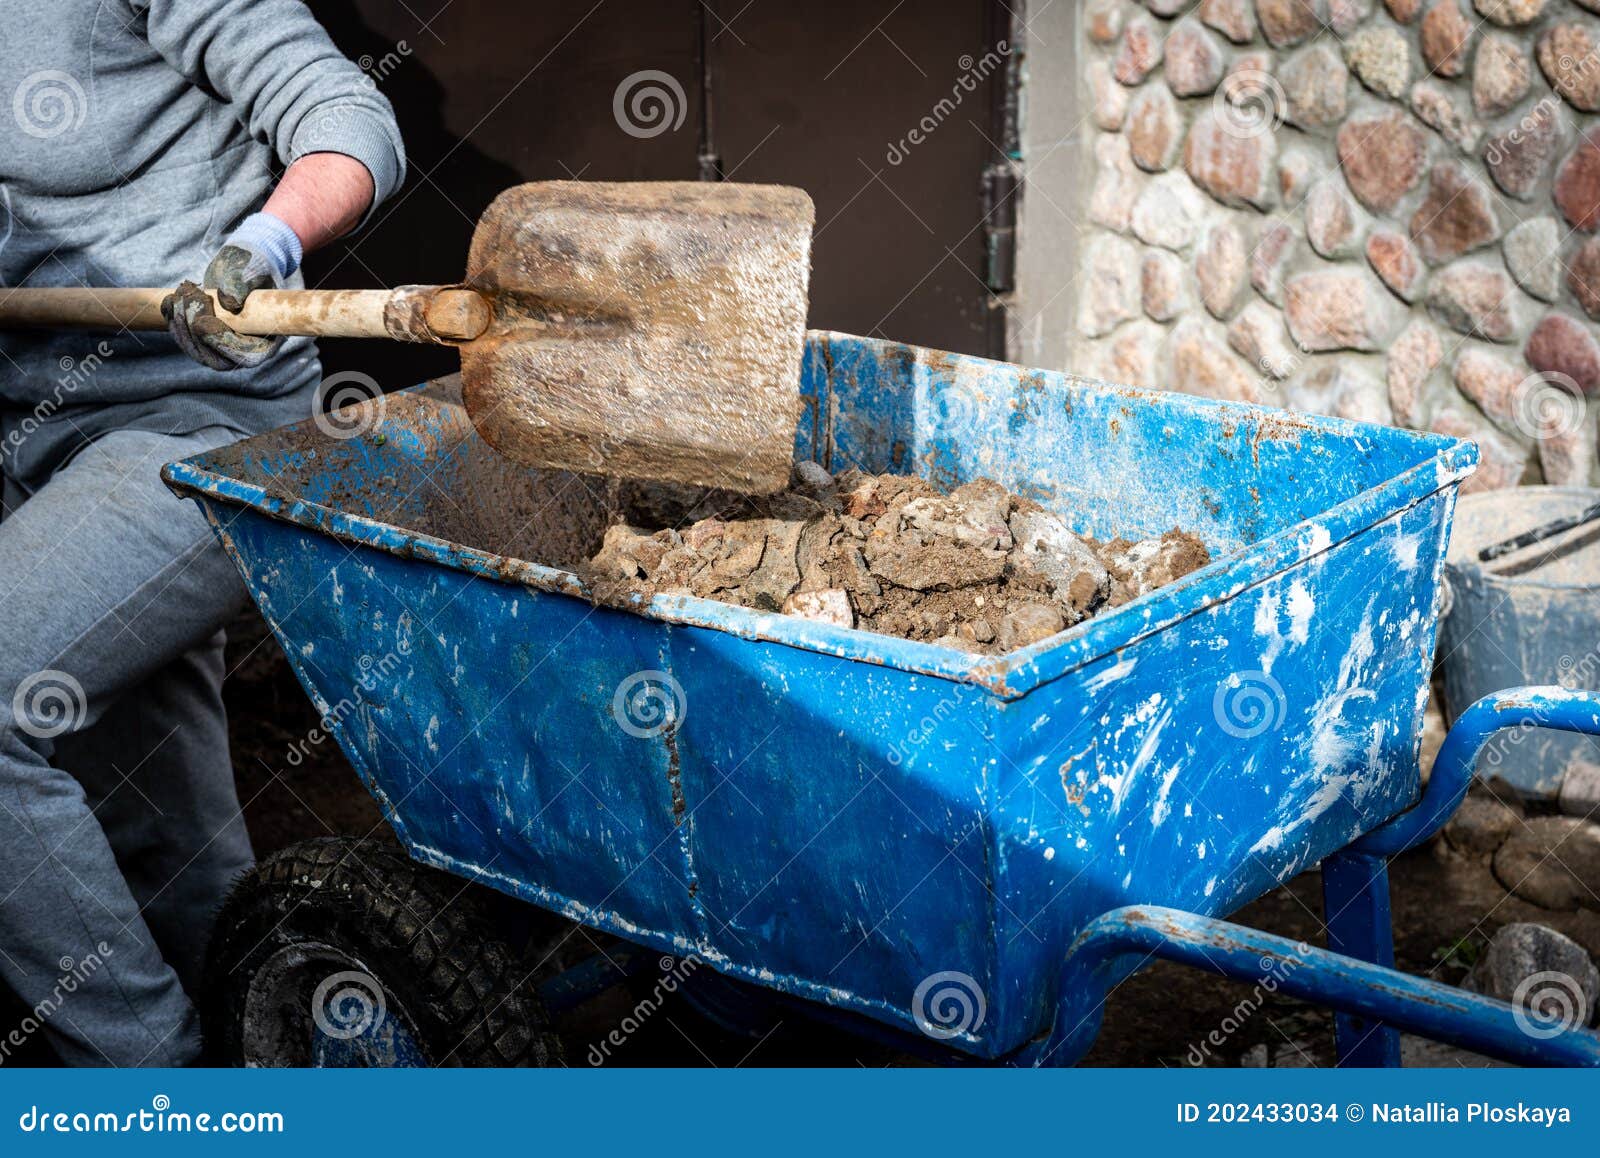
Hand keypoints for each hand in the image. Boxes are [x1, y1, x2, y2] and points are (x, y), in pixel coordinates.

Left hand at [166, 212, 301, 371]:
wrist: (242, 263)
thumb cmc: (253, 266)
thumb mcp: (251, 269)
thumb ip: (242, 283)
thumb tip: (230, 303)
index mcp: (267, 339)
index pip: (245, 356)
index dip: (222, 343)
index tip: (203, 322)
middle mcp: (245, 350)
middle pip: (216, 359)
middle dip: (194, 332)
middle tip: (187, 299)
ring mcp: (222, 347)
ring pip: (196, 351)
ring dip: (181, 324)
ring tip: (181, 293)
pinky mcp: (204, 339)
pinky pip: (185, 340)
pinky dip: (173, 321)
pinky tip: (170, 300)